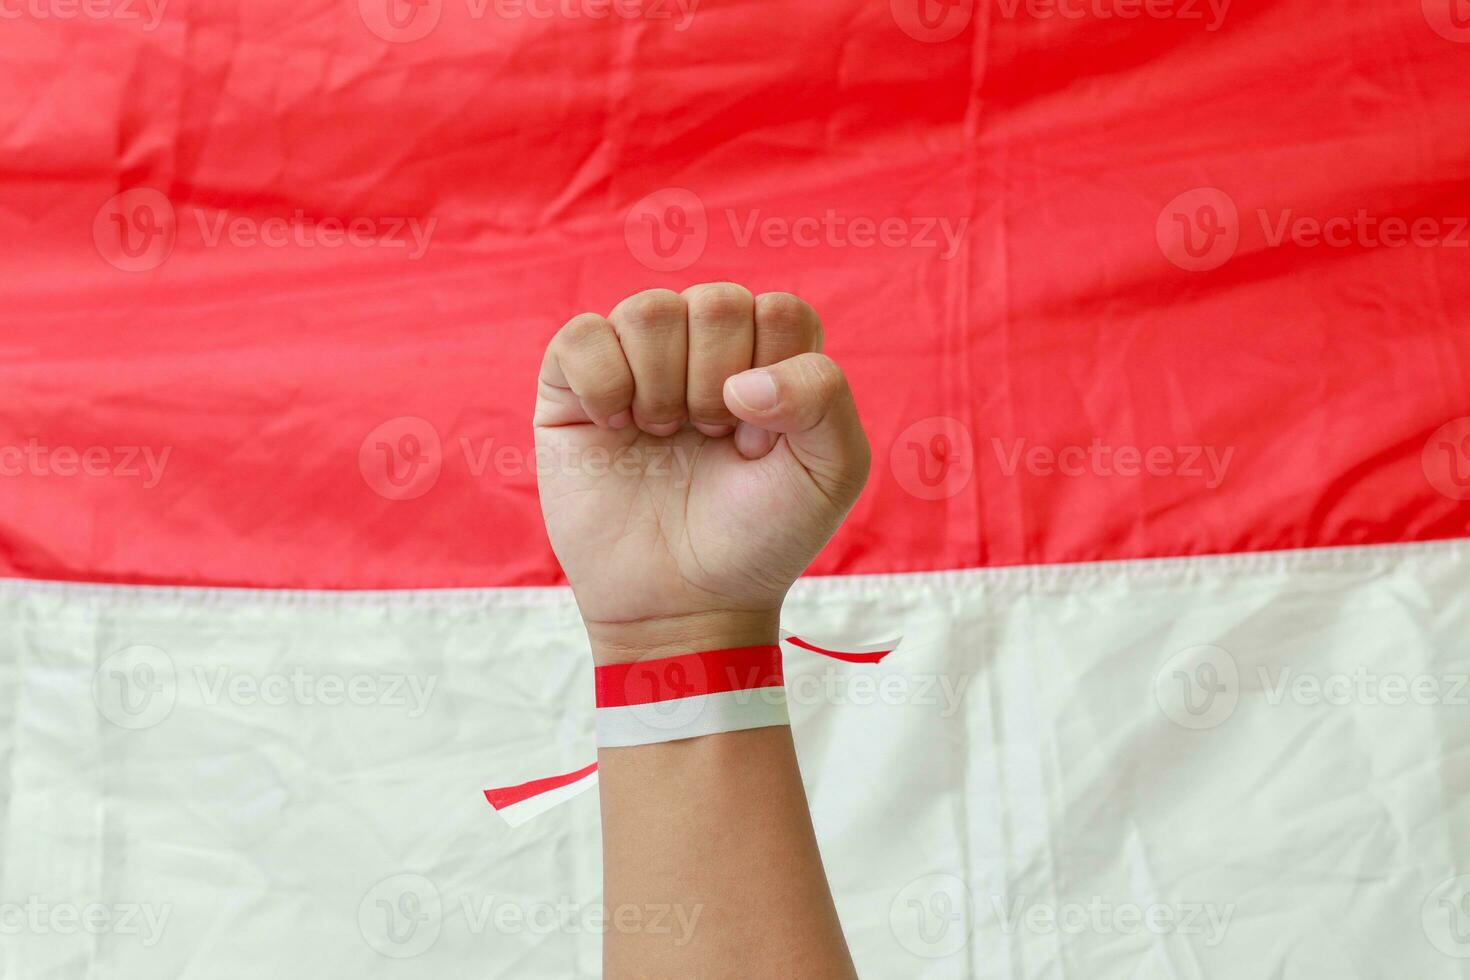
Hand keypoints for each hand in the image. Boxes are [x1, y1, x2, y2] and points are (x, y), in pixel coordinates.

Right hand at [534, 284, 869, 662]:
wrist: (685, 602)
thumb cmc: (761, 536)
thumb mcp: (832, 472)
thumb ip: (823, 397)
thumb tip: (742, 379)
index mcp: (769, 356)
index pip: (779, 311)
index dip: (774, 379)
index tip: (761, 443)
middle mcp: (703, 347)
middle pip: (716, 303)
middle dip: (717, 385)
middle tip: (711, 441)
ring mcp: (637, 360)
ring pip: (649, 310)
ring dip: (661, 386)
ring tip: (664, 436)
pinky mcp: (573, 384)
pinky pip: (581, 335)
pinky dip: (602, 383)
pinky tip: (615, 428)